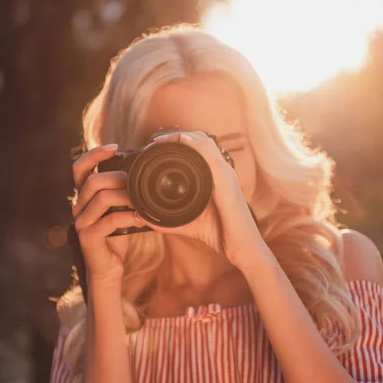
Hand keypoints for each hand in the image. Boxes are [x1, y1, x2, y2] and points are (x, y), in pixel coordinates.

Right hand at [72, 144, 143, 284]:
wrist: (110, 269)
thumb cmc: (117, 237)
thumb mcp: (121, 210)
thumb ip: (123, 193)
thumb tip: (142, 172)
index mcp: (84, 198)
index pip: (80, 168)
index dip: (94, 154)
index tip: (115, 147)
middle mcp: (78, 207)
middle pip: (92, 181)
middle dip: (118, 177)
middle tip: (139, 180)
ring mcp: (81, 223)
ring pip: (101, 198)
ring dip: (126, 196)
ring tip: (144, 199)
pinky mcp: (87, 238)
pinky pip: (109, 221)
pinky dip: (129, 217)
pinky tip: (142, 219)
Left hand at [135, 131, 263, 266]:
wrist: (241, 247)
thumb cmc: (220, 233)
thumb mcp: (188, 222)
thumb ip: (166, 219)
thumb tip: (141, 215)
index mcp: (215, 176)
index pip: (198, 147)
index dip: (177, 142)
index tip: (155, 147)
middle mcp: (222, 171)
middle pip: (200, 139)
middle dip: (176, 136)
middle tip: (155, 143)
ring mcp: (226, 175)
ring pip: (205, 143)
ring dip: (182, 137)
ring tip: (162, 141)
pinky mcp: (227, 184)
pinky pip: (211, 158)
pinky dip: (196, 147)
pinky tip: (183, 142)